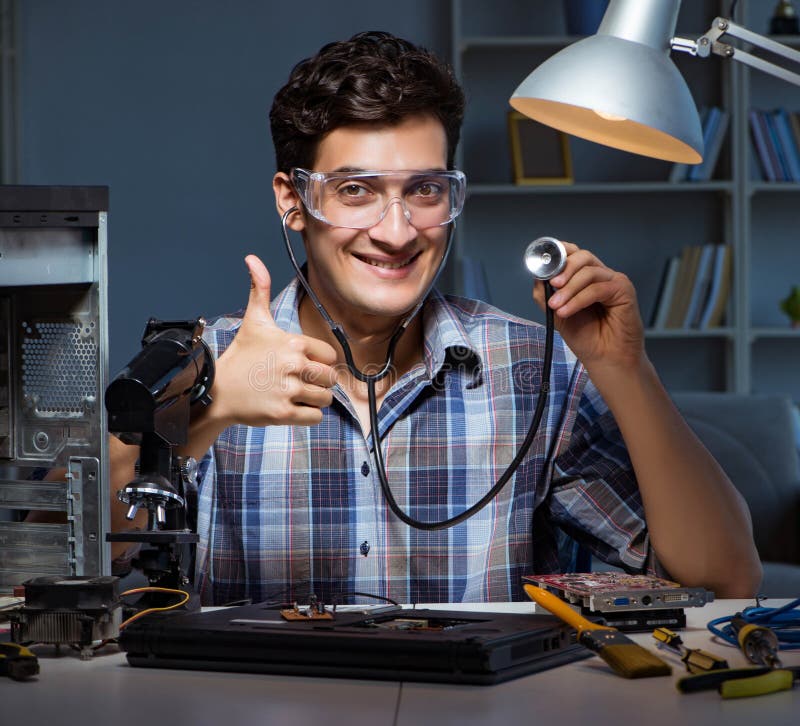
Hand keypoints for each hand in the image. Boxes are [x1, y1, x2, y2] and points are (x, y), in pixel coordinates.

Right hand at [210, 255, 337, 427]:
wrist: (217, 390)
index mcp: (293, 343)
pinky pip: (315, 417)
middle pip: (330, 378)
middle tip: (298, 382)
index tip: (302, 364)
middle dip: (319, 382)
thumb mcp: (254, 321)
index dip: (319, 361)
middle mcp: (293, 365)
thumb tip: (252, 259)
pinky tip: (291, 407)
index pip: (329, 356)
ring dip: (314, 400)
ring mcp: (288, 390)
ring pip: (325, 399)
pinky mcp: (283, 413)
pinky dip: (307, 415)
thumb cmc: (241, 356)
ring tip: (294, 394)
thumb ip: (260, 289)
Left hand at [532, 241, 644, 374]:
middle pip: (582, 256)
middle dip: (564, 269)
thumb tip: (537, 275)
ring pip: (588, 272)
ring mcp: (614, 281)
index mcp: (585, 278)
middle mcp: (601, 276)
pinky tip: (567, 311)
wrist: (605, 359)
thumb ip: (546, 293)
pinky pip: (597, 288)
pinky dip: (579, 299)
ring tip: (556, 306)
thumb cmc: (586, 337)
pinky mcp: (624, 291)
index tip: (542, 265)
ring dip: (569, 289)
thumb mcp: (557, 312)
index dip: (558, 254)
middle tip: (552, 284)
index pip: (573, 254)